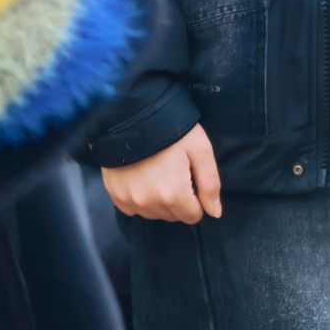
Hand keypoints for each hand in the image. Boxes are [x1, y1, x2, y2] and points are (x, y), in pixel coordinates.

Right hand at [101, 125, 221, 222]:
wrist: (128, 112)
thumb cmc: (169, 128)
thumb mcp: (200, 150)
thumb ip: (210, 185)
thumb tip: (214, 213)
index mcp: (172, 194)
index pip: (193, 216)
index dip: (196, 200)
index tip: (189, 180)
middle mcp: (148, 202)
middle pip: (173, 216)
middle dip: (178, 201)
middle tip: (173, 174)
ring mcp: (129, 199)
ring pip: (154, 213)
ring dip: (159, 201)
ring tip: (157, 174)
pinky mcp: (114, 194)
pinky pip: (133, 209)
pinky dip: (139, 199)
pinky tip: (141, 180)